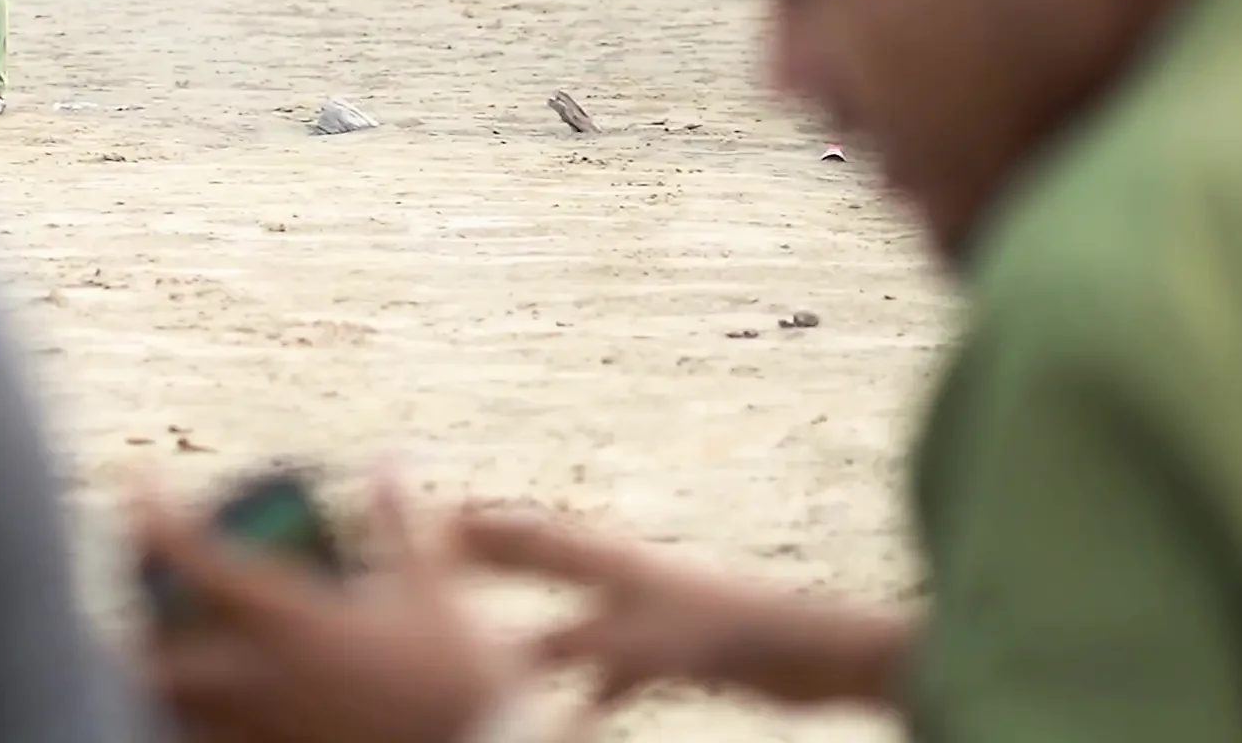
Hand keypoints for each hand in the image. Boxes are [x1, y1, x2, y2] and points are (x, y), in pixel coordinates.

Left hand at [135, 473, 516, 742]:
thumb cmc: (454, 684)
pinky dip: (191, 720)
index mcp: (291, 618)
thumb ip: (399, 524)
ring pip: (170, 707)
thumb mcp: (432, 593)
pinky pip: (202, 742)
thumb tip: (386, 457)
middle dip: (136, 619)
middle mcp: (257, 677)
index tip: (140, 480)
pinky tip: (210, 707)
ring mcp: (257, 730)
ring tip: (170, 650)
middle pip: (153, 649)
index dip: (153, 511)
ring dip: (158, 674)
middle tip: (144, 590)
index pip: (194, 555)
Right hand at [456, 510, 915, 718]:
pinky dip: (578, 692)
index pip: (531, 538)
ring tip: (482, 646)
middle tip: (441, 553)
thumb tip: (500, 660)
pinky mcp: (671, 655)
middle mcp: (626, 581)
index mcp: (614, 563)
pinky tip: (564, 722)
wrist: (811, 651)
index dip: (480, 530)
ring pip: (569, 620)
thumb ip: (571, 647)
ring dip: (526, 632)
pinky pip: (606, 673)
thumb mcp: (642, 643)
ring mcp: (648, 617)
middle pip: (544, 566)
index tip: (430, 519)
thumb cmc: (733, 634)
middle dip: (494, 561)